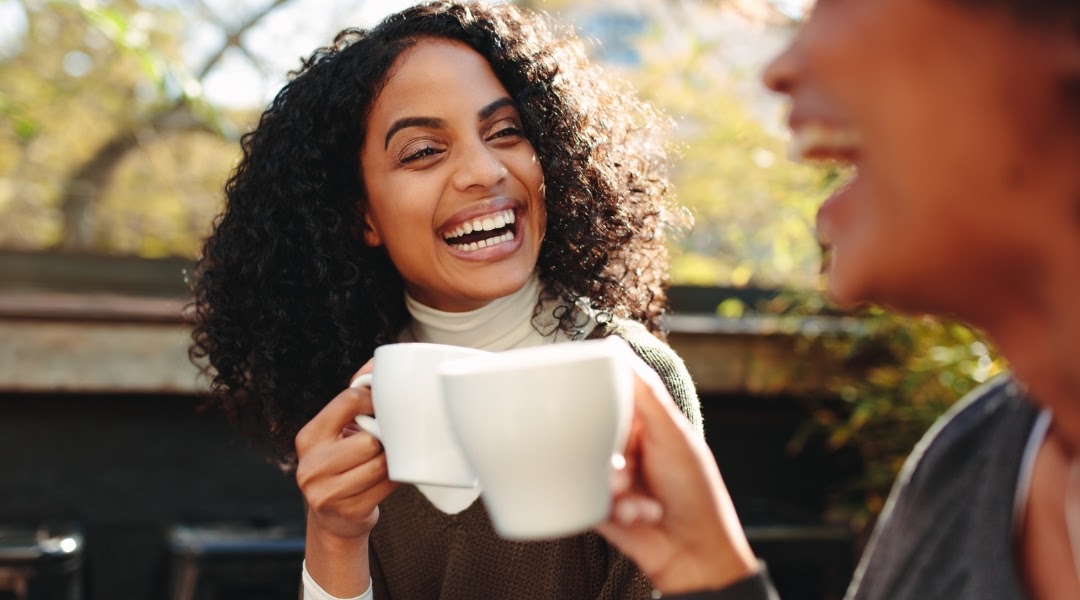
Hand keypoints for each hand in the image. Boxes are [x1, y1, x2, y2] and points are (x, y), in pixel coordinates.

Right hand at [295, 360, 397, 541]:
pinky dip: (393, 481)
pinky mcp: (347, 513)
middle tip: (383, 443)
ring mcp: (326, 493)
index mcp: (308, 437)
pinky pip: (386, 487)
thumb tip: (377, 363)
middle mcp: (310, 465)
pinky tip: (386, 480)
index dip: (373, 401)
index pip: (348, 401)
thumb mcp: (340, 429)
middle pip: (369, 439)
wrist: (335, 519)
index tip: (380, 409)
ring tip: (384, 462)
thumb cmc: (342, 464)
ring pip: (379, 464)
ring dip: (390, 462)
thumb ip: (356, 395)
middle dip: (382, 441)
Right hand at [596, 356, 758, 593]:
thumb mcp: (672, 434)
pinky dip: (616, 509)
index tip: (578, 394)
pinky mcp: (599, 508)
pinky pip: (587, 499)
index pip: (609, 399)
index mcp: (644, 426)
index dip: (596, 399)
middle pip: (590, 433)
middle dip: (608, 453)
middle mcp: (626, 449)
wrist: (695, 553)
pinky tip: (640, 515)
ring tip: (633, 497)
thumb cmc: (697, 492)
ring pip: (587, 468)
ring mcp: (611, 479)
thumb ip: (645, 393)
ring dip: (613, 484)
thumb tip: (617, 349)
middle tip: (624, 467)